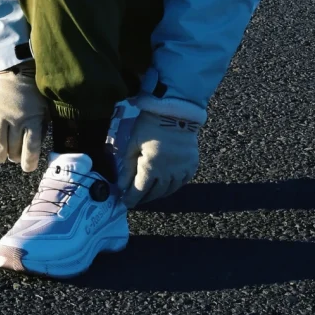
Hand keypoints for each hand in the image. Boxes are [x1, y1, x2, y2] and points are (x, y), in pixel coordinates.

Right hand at [0, 66, 46, 172]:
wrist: (18, 70)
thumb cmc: (35, 94)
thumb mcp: (45, 110)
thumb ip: (41, 129)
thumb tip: (35, 151)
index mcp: (33, 119)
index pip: (31, 148)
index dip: (29, 162)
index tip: (28, 167)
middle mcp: (16, 119)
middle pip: (13, 148)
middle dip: (14, 157)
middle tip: (14, 158)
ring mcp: (0, 115)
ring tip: (0, 158)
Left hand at [112, 92, 202, 207]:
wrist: (175, 111)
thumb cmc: (150, 125)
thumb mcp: (133, 143)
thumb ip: (127, 166)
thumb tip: (122, 186)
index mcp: (151, 168)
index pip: (139, 191)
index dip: (131, 199)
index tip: (126, 203)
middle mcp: (168, 174)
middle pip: (154, 193)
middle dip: (143, 197)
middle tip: (136, 198)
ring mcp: (182, 171)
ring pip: (169, 191)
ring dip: (158, 194)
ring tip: (150, 193)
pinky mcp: (192, 166)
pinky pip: (182, 183)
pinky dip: (172, 186)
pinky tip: (166, 184)